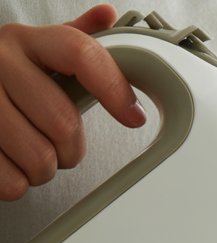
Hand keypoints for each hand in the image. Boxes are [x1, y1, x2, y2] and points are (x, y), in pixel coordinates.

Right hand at [0, 4, 144, 200]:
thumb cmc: (7, 78)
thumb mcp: (37, 52)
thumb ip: (73, 40)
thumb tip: (107, 15)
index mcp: (24, 40)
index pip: (81, 54)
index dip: (114, 88)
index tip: (134, 116)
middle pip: (63, 123)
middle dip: (71, 148)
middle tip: (61, 145)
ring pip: (39, 158)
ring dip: (44, 168)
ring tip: (32, 150)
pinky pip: (11, 181)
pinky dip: (18, 182)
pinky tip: (10, 161)